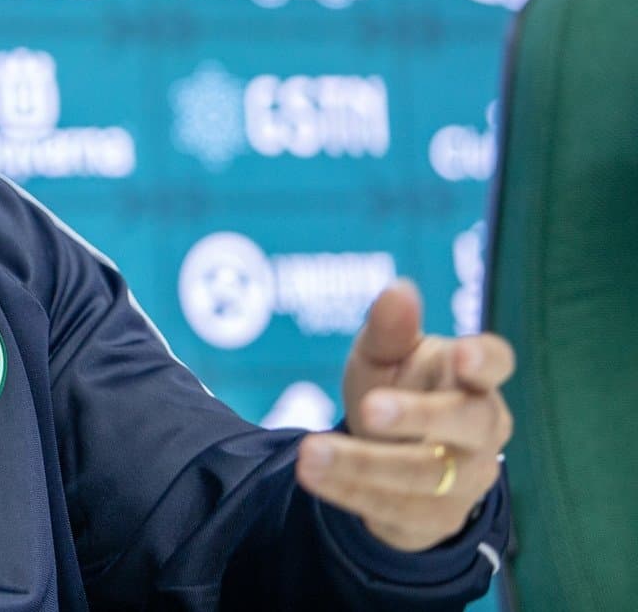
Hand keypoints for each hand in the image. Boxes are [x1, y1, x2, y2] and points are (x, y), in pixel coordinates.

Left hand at [295, 279, 514, 551]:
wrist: (392, 461)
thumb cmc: (395, 389)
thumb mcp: (384, 357)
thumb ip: (389, 329)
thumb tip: (398, 289)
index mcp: (473, 378)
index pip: (496, 363)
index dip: (484, 360)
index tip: (462, 353)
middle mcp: (482, 429)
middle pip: (467, 423)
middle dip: (419, 416)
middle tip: (369, 408)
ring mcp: (466, 478)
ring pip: (423, 473)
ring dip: (362, 463)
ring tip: (309, 451)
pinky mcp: (436, 517)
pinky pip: (393, 506)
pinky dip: (348, 489)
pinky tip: (312, 474)